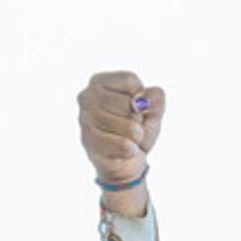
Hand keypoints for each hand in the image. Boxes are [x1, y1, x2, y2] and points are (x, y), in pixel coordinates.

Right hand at [78, 71, 165, 187]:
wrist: (128, 159)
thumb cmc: (137, 128)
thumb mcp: (153, 110)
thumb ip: (155, 98)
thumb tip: (147, 98)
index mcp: (99, 81)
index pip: (130, 81)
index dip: (142, 97)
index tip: (137, 107)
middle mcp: (87, 97)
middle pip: (127, 104)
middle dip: (138, 118)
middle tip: (133, 125)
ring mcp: (84, 119)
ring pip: (128, 126)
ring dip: (137, 136)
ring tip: (129, 138)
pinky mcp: (89, 142)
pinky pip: (123, 145)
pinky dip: (131, 149)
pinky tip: (126, 149)